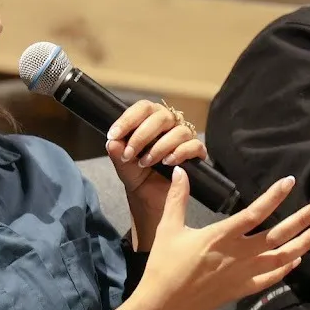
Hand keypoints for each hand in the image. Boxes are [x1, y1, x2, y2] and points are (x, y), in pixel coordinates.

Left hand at [105, 99, 205, 216]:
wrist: (153, 200)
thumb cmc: (140, 177)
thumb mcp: (125, 168)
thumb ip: (118, 154)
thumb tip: (112, 142)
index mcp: (150, 121)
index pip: (143, 108)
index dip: (128, 119)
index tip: (114, 135)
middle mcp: (169, 125)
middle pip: (162, 116)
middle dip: (142, 135)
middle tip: (129, 153)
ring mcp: (184, 138)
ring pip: (179, 131)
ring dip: (160, 147)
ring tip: (146, 163)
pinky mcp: (196, 153)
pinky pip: (195, 146)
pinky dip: (180, 153)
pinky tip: (168, 162)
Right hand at [135, 170, 309, 309]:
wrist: (163, 305)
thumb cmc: (164, 266)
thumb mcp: (168, 228)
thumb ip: (177, 199)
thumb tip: (180, 171)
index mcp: (221, 237)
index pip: (255, 213)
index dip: (274, 197)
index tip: (290, 183)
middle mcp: (238, 255)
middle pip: (277, 235)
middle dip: (302, 220)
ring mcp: (243, 274)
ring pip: (281, 258)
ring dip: (303, 244)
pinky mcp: (242, 289)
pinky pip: (271, 279)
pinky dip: (287, 268)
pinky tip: (297, 259)